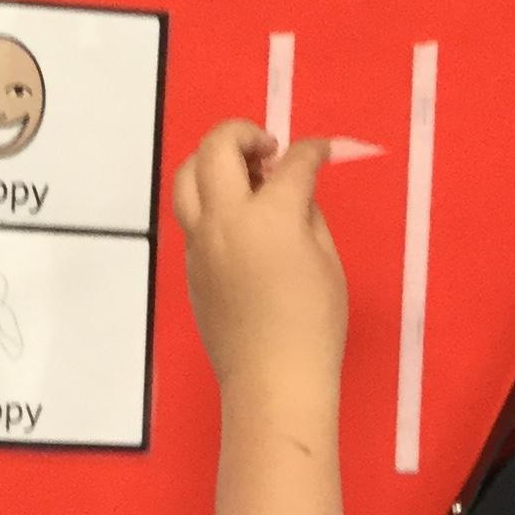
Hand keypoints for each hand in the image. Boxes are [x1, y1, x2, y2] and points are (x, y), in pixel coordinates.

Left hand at [171, 119, 346, 394]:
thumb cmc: (314, 326)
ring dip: (214, 161)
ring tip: (241, 175)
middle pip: (217, 147)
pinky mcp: (191, 265)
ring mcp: (200, 241)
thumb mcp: (327, 262)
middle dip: (244, 133)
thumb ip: (307, 216)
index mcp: (270, 215)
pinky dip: (211, 201)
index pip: (292, 163)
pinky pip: (192, 215)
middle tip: (269, 150)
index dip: (312, 151)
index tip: (321, 152)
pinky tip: (239, 222)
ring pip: (187, 176)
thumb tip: (293, 194)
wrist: (273, 380)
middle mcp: (225, 218)